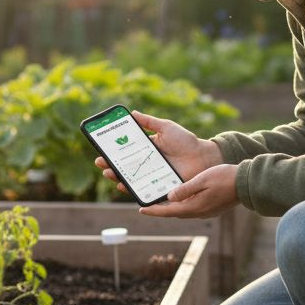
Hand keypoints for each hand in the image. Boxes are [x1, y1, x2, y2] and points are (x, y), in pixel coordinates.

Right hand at [95, 110, 222, 190]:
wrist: (204, 158)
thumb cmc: (187, 142)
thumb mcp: (166, 128)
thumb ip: (149, 122)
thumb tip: (132, 113)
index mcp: (147, 149)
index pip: (125, 151)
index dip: (113, 151)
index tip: (101, 149)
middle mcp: (147, 164)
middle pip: (124, 166)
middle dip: (110, 165)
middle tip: (100, 163)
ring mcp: (152, 177)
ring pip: (130, 179)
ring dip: (117, 177)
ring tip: (108, 174)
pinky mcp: (159, 188)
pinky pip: (142, 190)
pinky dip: (131, 190)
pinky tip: (123, 187)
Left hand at [141, 164, 238, 218]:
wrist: (247, 184)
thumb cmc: (225, 178)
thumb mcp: (202, 180)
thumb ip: (185, 189)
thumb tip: (169, 196)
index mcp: (194, 207)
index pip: (168, 211)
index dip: (154, 210)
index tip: (141, 209)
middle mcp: (199, 213)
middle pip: (175, 213)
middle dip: (161, 209)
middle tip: (149, 203)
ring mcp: (207, 212)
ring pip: (184, 211)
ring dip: (173, 207)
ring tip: (162, 200)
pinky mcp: (212, 209)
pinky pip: (193, 209)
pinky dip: (184, 205)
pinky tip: (182, 198)